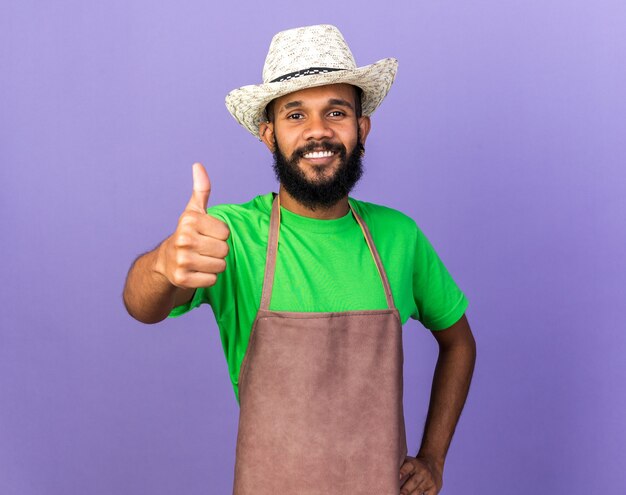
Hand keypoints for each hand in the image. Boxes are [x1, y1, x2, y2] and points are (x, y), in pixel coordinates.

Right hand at [155, 163, 230, 287]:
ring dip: (214, 265)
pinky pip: (212, 280)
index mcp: (189, 221)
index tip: (206, 235)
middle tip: (204, 249)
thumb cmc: (187, 234)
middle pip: (224, 250)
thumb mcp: (193, 211)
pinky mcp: (182, 279)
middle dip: (218, 251)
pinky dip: (207, 278)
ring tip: (201, 260)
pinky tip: (196, 272)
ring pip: (220, 266)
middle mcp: (183, 240)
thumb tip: (198, 165)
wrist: (165, 262)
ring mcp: (182, 261)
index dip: (219, 235)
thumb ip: (201, 189)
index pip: (225, 232)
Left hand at [399, 455, 442, 494]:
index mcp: (413, 464)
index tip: (398, 476)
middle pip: (413, 482)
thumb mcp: (407, 461)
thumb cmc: (413, 465)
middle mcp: (422, 471)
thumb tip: (381, 470)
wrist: (432, 463)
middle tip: (398, 494)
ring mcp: (429, 480)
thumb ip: (398, 465)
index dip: (403, 471)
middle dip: (405, 490)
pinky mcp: (434, 488)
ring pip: (418, 491)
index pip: (407, 467)